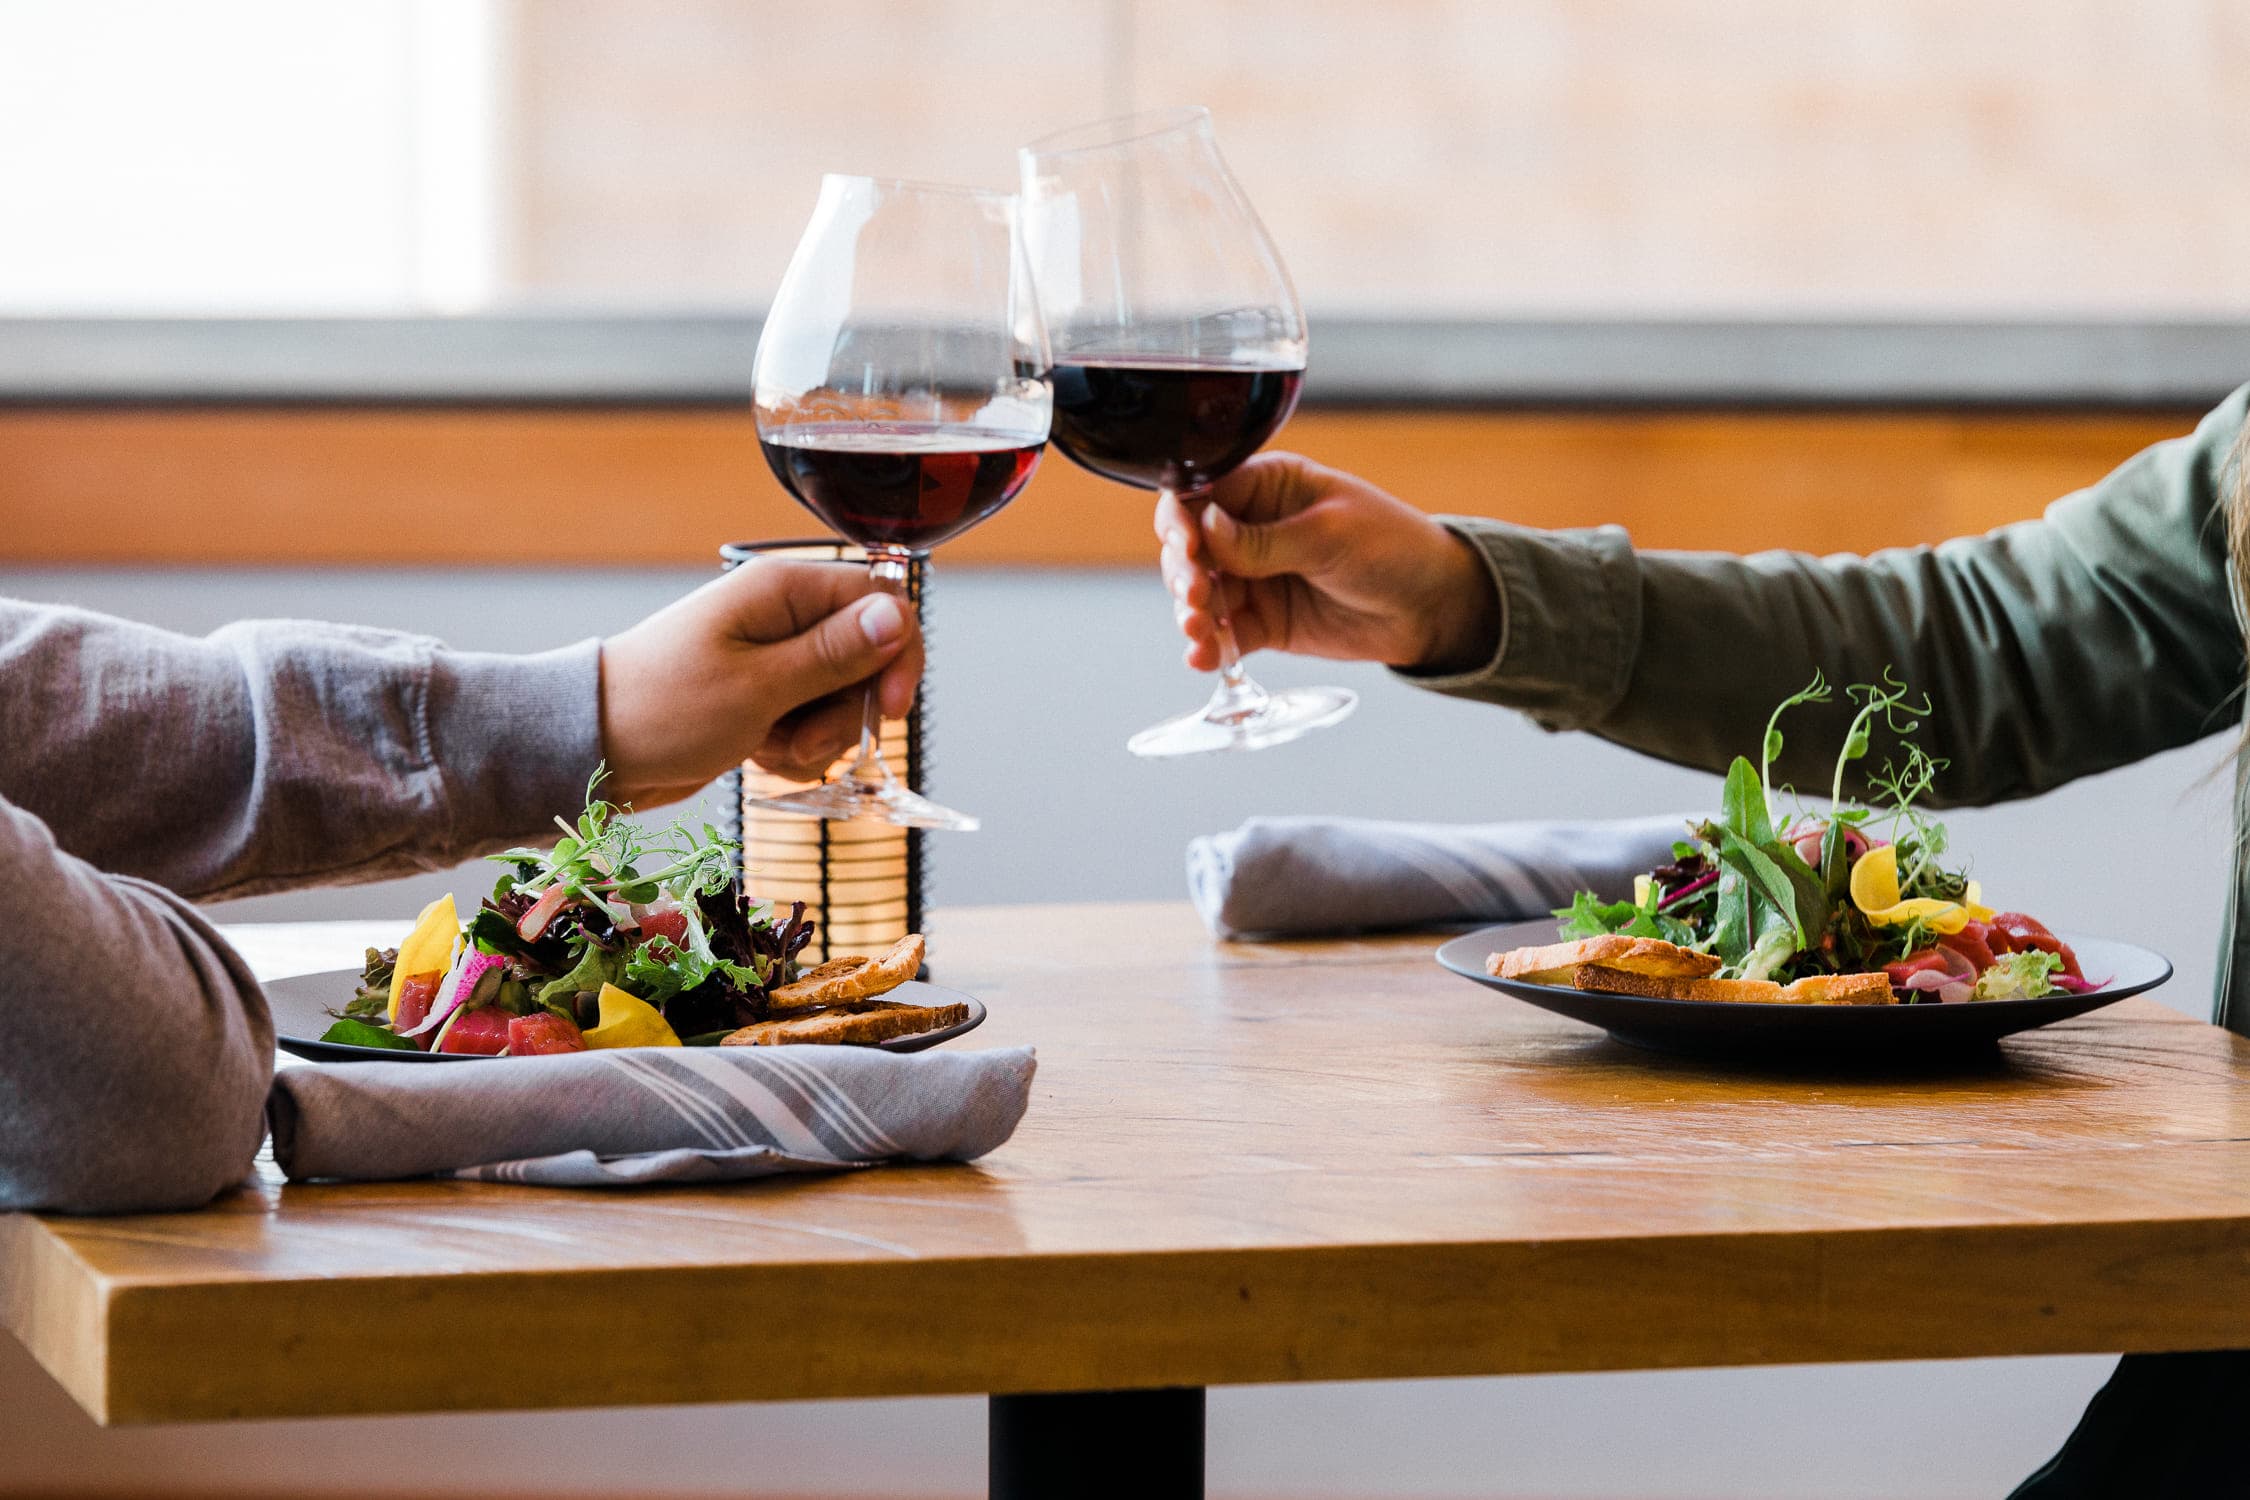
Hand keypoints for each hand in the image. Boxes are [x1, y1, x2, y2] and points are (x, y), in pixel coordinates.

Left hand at [598, 558, 924, 807]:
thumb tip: (897, 616)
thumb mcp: (759, 686)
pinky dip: (795, 749)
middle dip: (849, 713)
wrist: (592, 749)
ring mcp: (773, 658)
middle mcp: (784, 616)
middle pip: (867, 660)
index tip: (890, 711)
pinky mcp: (763, 696)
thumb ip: (834, 654)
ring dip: (820, 739)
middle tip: (805, 742)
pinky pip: (810, 722)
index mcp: (784, 590)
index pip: (883, 604)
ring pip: (841, 699)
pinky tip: (757, 756)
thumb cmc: (663, 710)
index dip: (897, 657)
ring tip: (768, 750)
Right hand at [1155, 452, 1500, 674]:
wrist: (1434, 607)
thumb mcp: (1330, 535)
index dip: (1183, 519)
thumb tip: (1205, 526)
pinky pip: (1224, 635)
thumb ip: (1264, 539)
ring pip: (1201, 594)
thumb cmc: (1394, 548)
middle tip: (1197, 596)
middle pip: (1192, 547)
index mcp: (1270, 487)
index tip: (1186, 546)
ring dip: (1191, 612)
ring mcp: (1256, 578)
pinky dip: (1210, 647)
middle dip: (1185, 571)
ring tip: (1198, 630)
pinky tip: (1203, 658)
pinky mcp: (1264, 622)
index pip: (1204, 494)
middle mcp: (1252, 530)